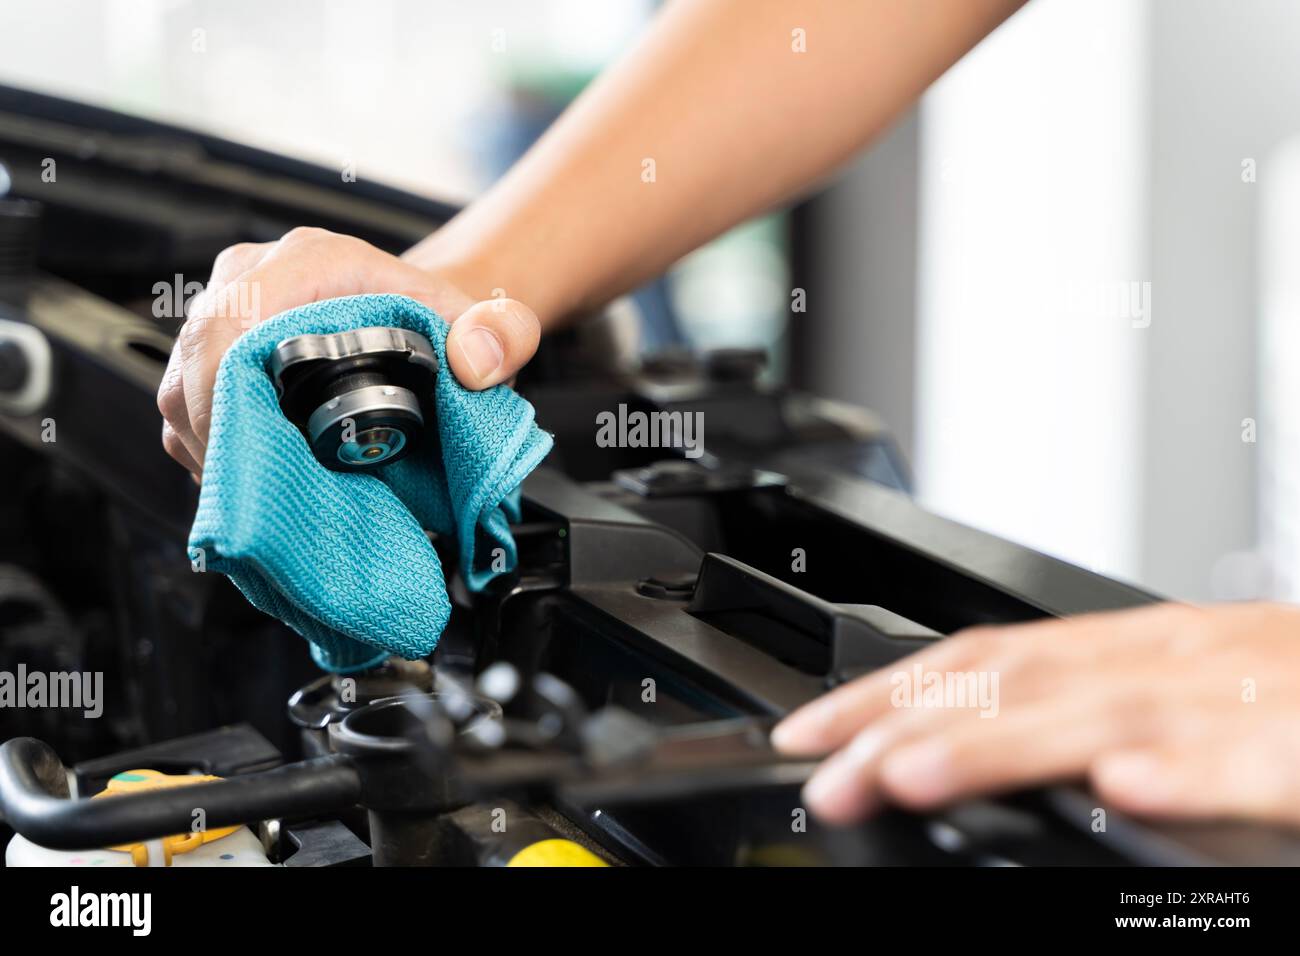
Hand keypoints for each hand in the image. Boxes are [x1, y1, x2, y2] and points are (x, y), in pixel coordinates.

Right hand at [156, 227, 541, 477]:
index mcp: (311, 261)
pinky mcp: (213, 357)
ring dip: (216, 452)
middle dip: (220, 440)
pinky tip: (256, 478)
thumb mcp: (495, 327)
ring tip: (266, 490)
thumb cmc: (447, 324)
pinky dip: (215, 453)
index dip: (223, 396)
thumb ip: (503, 337)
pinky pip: (188, 411)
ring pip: (183, 392)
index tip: (249, 456)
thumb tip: (474, 361)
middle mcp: (254, 279)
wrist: (428, 321)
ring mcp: (225, 316)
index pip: (230, 323)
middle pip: (195, 364)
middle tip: (263, 493)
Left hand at [772, 601, 1299, 827]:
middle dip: (906, 725)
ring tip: (906, 773)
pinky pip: (1264, 755)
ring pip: (1109, 712)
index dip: (891, 692)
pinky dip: (1198, 768)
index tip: (812, 733)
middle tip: (821, 772)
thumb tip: (1011, 761)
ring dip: (1000, 743)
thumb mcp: (1188, 704)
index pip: (988, 659)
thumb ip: (1096, 722)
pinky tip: (1131, 787)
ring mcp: (1257, 693)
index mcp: (1143, 649)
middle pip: (1020, 681)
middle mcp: (1185, 656)